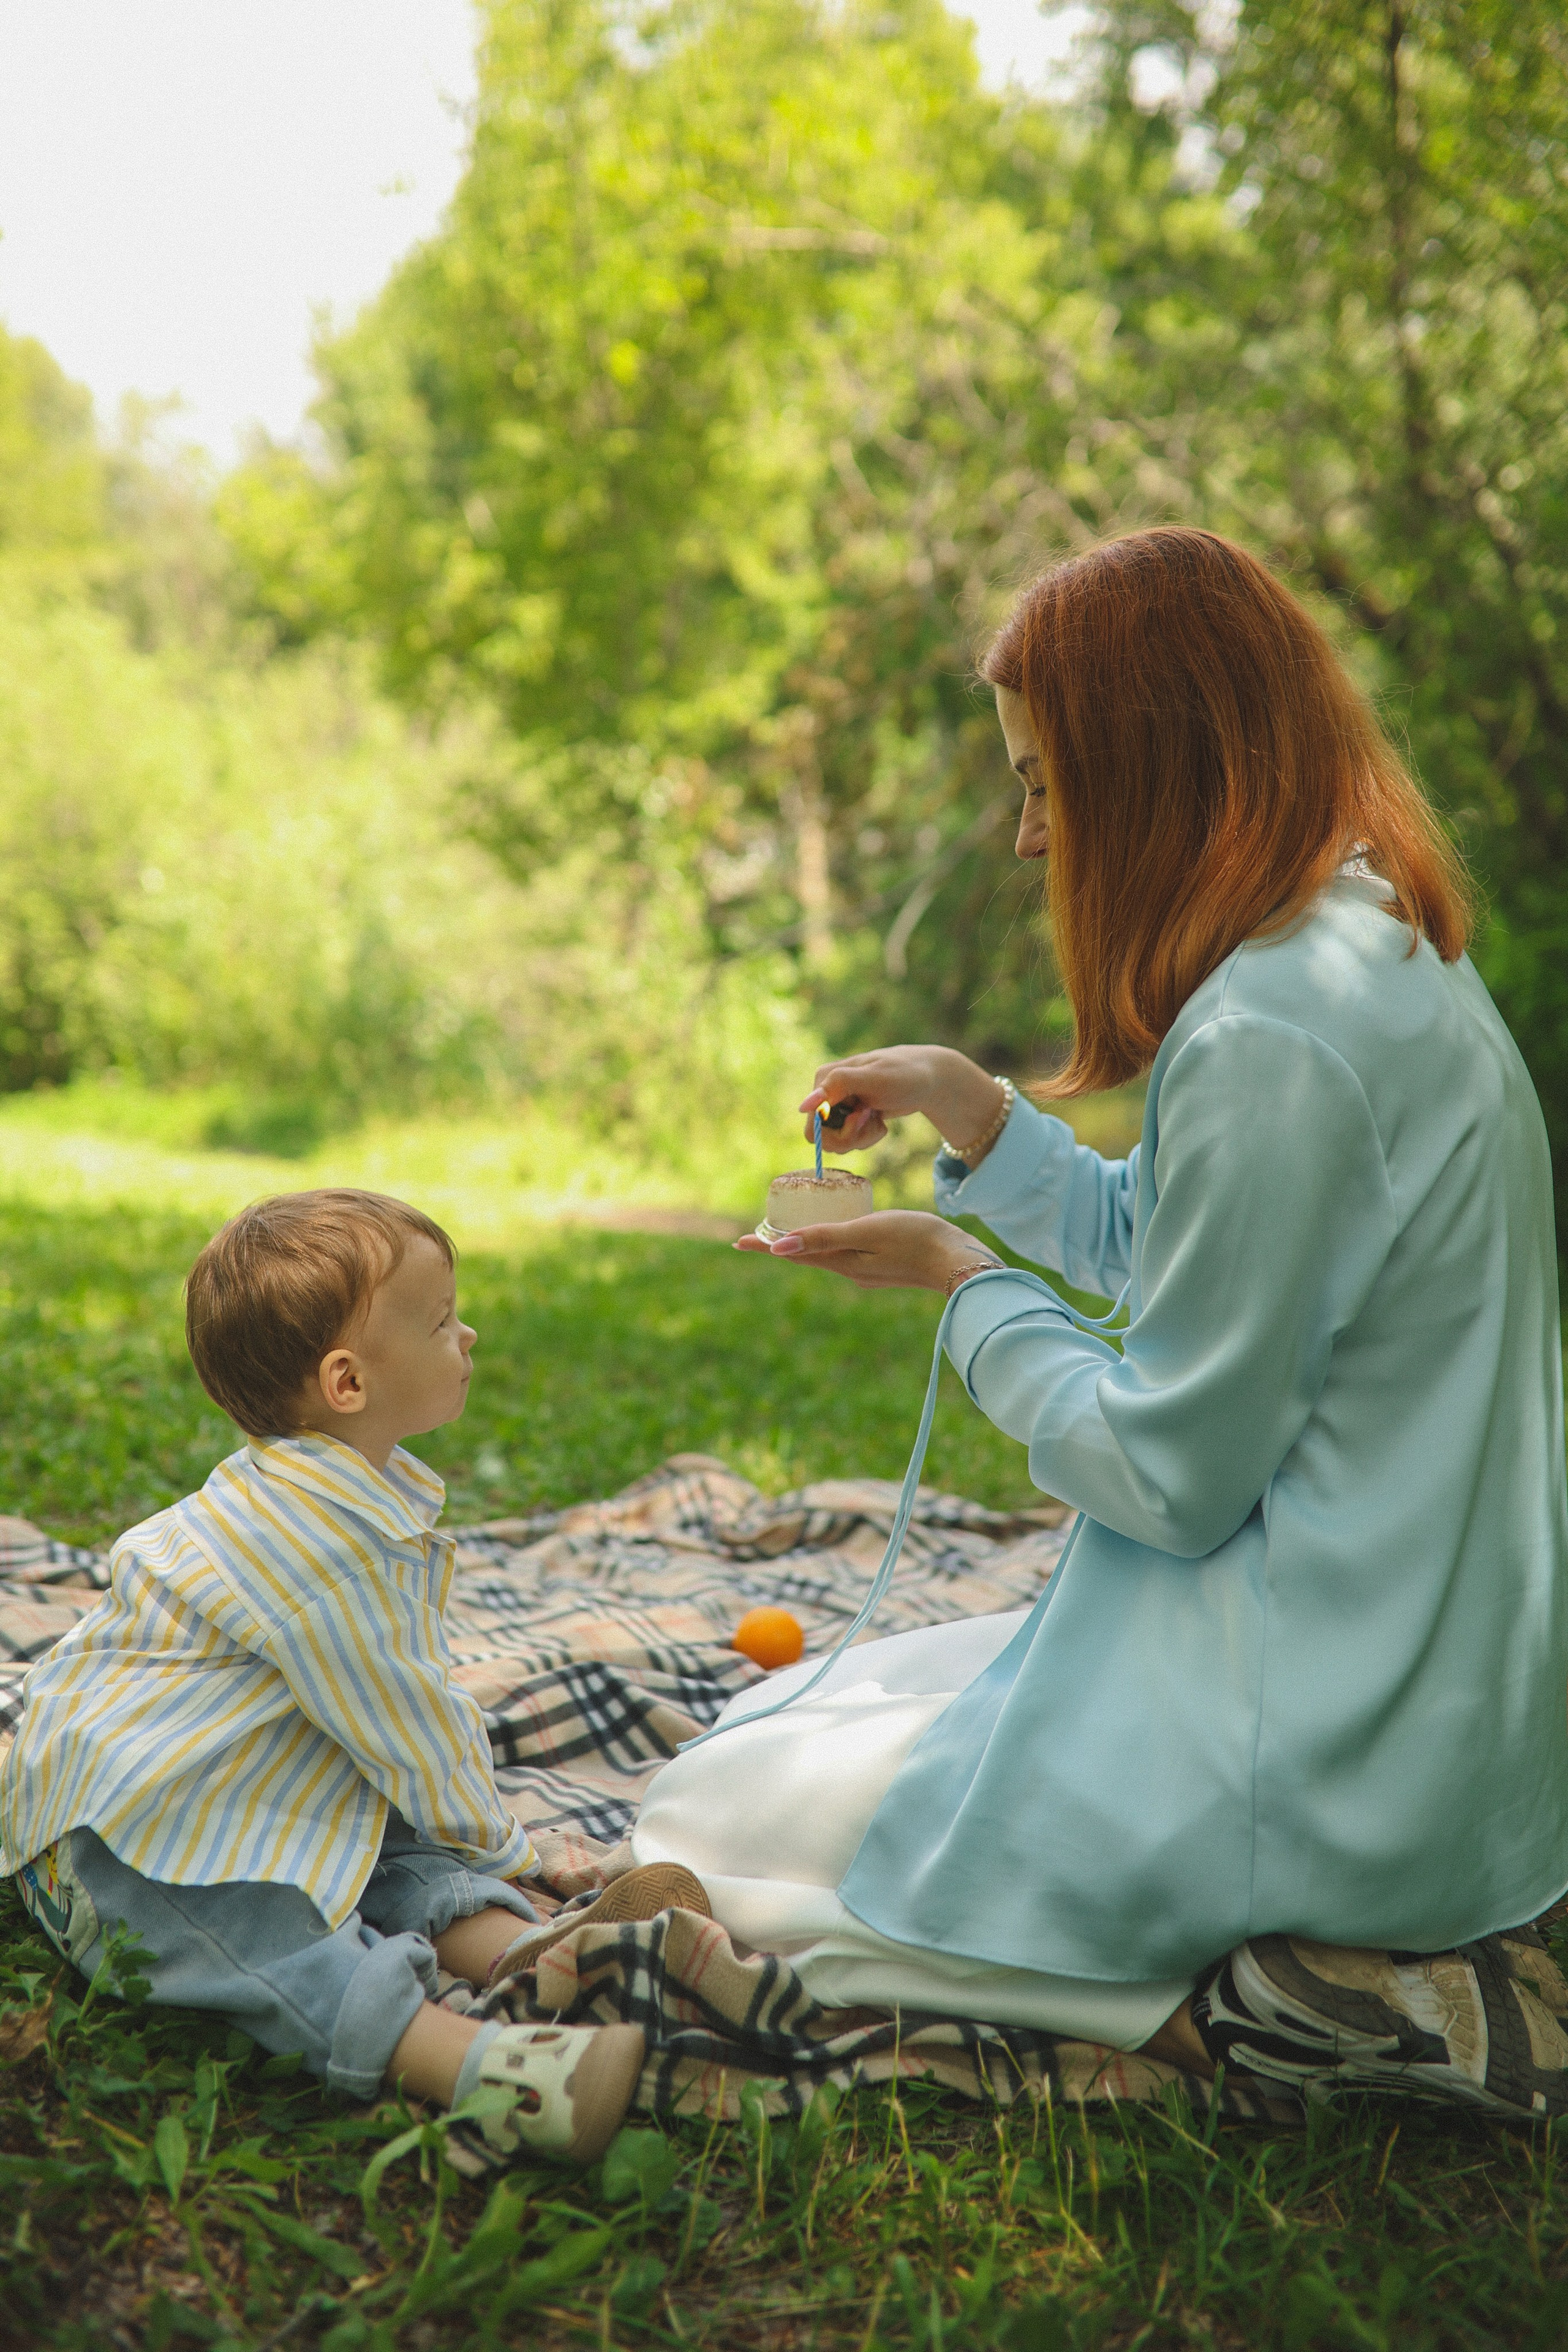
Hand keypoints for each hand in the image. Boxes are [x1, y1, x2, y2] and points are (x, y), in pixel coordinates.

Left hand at [734, 1210, 998, 1291]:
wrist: (959, 1261)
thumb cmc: (915, 1239)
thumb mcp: (866, 1232)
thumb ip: (825, 1238)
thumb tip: (779, 1247)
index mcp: (843, 1263)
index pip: (794, 1253)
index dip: (765, 1246)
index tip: (738, 1241)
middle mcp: (851, 1271)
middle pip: (806, 1256)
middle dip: (780, 1245)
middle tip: (756, 1235)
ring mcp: (868, 1272)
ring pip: (826, 1256)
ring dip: (803, 1245)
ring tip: (786, 1234)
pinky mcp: (884, 1267)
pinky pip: (845, 1254)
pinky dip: (828, 1244)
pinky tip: (833, 1235)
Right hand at [800, 1046, 1005, 1155]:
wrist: (928, 1079)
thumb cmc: (904, 1075)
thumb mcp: (873, 1079)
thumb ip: (838, 1086)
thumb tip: (803, 1106)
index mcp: (824, 1079)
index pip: (813, 1127)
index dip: (839, 1131)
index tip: (862, 1117)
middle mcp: (826, 1093)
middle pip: (824, 1139)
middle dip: (853, 1136)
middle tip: (873, 1118)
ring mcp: (838, 1106)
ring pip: (838, 1143)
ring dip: (862, 1136)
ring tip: (878, 1117)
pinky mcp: (849, 1117)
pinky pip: (849, 1141)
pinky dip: (868, 1135)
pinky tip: (879, 1119)